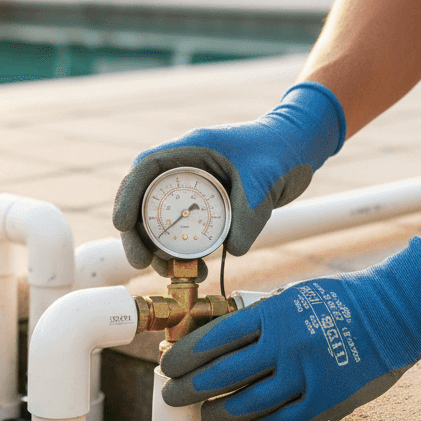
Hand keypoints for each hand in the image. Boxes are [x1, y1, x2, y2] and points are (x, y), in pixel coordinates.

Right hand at [113, 82, 345, 275]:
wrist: (299, 147)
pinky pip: (186, 228)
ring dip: (160, 247)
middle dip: (137, 233)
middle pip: (146, 199)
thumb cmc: (281, 150)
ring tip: (169, 273)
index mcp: (191, 148)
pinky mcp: (208, 204)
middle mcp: (186, 166)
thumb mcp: (265, 180)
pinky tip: (193, 268)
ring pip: (163, 219)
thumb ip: (248, 215)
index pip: (146, 168)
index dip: (127, 196)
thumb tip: (231, 250)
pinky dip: (183, 250)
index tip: (121, 225)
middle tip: (139, 262)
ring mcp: (195, 186)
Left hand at [160, 237, 420, 420]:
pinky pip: (283, 420)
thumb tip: (218, 334)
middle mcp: (286, 345)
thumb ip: (259, 316)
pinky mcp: (326, 398)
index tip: (168, 364)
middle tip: (171, 395)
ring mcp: (306, 375)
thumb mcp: (291, 295)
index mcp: (274, 314)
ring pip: (249, 404)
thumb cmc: (338, 300)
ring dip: (217, 413)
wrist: (391, 314)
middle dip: (190, 387)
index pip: (216, 337)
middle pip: (224, 374)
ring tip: (199, 418)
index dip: (186, 354)